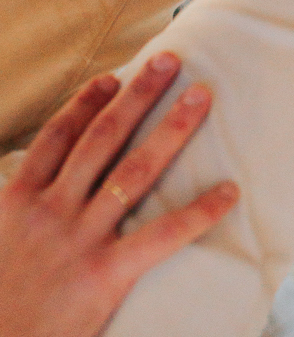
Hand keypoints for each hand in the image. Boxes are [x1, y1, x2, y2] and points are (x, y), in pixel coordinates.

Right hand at [0, 52, 237, 336]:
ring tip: (201, 97)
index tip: (113, 77)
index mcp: (15, 202)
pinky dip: (199, 211)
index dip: (87, 103)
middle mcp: (50, 210)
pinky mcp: (106, 275)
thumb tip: (16, 182)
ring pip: (134, 170)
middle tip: (170, 62)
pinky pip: (161, 234)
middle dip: (138, 96)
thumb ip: (4, 210)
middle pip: (101, 138)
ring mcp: (79, 239)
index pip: (57, 137)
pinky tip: (229, 191)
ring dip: (171, 130)